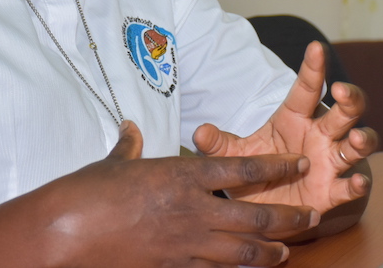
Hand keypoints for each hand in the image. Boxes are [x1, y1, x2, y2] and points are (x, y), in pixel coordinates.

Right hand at [40, 120, 318, 266]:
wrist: (69, 230)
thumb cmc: (90, 191)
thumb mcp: (115, 162)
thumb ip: (130, 146)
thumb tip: (131, 128)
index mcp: (184, 175)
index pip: (244, 168)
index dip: (277, 168)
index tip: (299, 164)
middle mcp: (195, 209)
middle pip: (257, 215)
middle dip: (290, 218)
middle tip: (313, 217)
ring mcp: (187, 243)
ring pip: (244, 251)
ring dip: (270, 252)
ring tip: (286, 252)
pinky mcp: (174, 267)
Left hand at [193, 41, 376, 214]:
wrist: (267, 205)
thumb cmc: (257, 167)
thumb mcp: (235, 155)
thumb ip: (219, 144)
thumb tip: (200, 132)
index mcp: (295, 117)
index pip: (306, 88)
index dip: (313, 68)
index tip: (316, 47)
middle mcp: (320, 134)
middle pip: (344, 111)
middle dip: (350, 99)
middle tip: (342, 92)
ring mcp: (331, 161)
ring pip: (356, 144)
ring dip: (361, 139)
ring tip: (355, 138)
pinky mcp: (334, 190)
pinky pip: (351, 185)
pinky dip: (357, 184)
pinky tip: (357, 182)